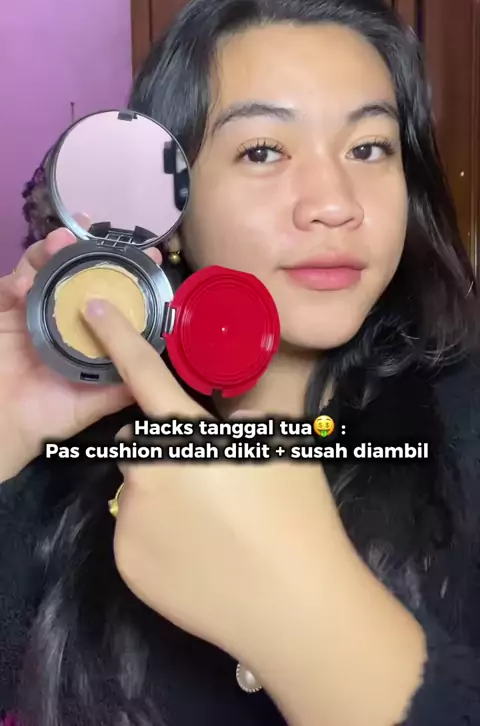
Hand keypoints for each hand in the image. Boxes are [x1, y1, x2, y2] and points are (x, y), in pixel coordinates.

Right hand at [0, 228, 162, 481]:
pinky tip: (27, 281)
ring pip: (44, 267)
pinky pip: (11, 284)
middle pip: (77, 270)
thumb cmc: (45, 418)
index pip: (112, 293)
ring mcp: (32, 309)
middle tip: (93, 229)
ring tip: (62, 240)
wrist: (0, 428)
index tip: (150, 253)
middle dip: (86, 247)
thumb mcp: (93, 402)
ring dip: (52, 249)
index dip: (129, 271)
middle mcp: (63, 314)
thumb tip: (156, 367)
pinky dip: (20, 276)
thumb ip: (121, 384)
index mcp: (87, 331)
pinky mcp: (5, 310)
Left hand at [82, 299, 342, 670]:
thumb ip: (244, 409)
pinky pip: (133, 533)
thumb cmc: (297, 514)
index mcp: (187, 435)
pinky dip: (156, 537)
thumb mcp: (280, 443)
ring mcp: (131, 519)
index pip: (145, 374)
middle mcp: (147, 470)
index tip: (93, 308)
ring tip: (209, 525)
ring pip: (136, 490)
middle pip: (139, 443)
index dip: (118, 337)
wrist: (294, 605)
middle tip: (208, 479)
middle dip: (162, 450)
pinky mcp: (126, 563)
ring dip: (159, 494)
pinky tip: (196, 557)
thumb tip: (229, 395)